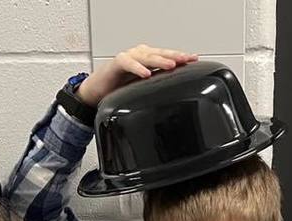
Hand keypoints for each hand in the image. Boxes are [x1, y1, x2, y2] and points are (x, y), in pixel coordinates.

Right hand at [76, 44, 196, 106]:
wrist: (97, 91)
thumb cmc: (118, 88)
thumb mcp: (142, 89)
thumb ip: (156, 88)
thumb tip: (174, 96)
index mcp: (148, 59)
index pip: (167, 56)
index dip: (181, 57)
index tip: (194, 60)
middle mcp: (140, 55)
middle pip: (161, 53)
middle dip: (175, 56)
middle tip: (187, 60)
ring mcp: (129, 57)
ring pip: (147, 56)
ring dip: (160, 60)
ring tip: (171, 64)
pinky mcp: (117, 63)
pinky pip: (129, 63)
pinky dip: (138, 68)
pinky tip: (146, 73)